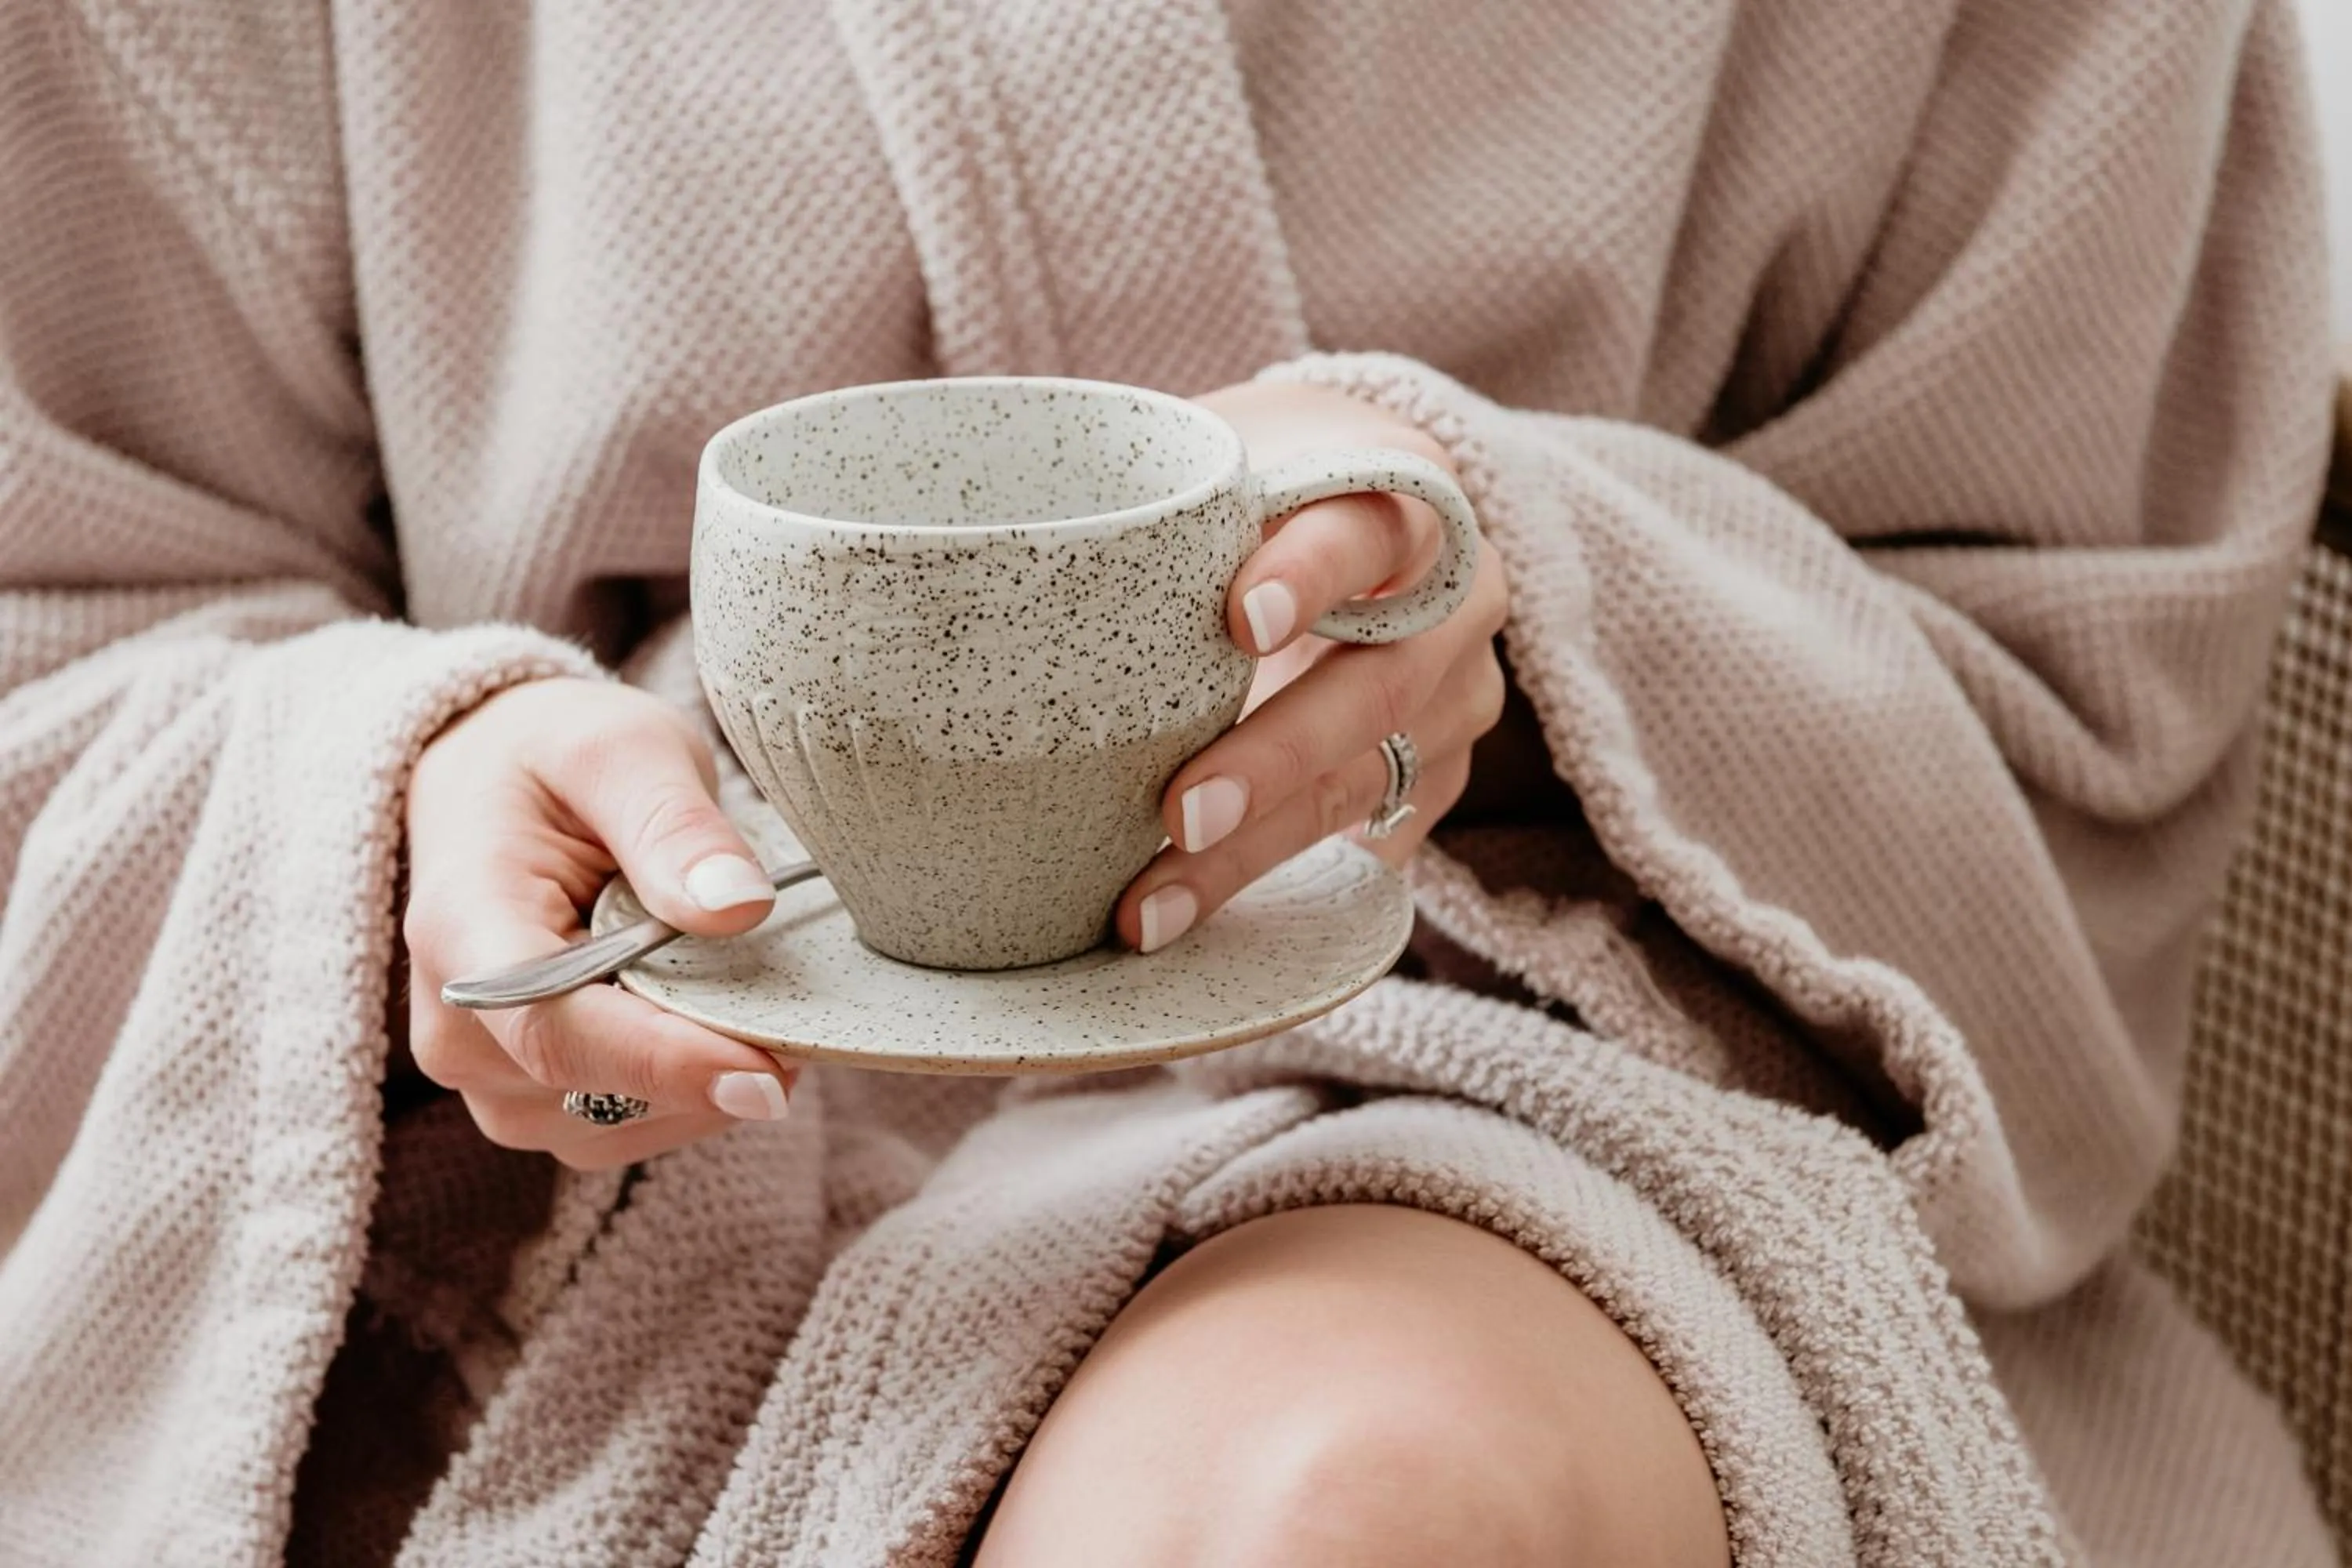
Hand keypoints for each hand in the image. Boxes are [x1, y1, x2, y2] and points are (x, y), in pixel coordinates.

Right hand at [403, 678, 797, 1168]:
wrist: (494, 783)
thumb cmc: (553, 761)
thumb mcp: (619, 750)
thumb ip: (674, 825)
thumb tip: (739, 907)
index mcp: (461, 928)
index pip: (554, 1028)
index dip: (665, 1063)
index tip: (769, 1073)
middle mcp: (456, 1026)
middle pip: (593, 1091)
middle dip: (710, 1065)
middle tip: (802, 1012)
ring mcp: (490, 1076)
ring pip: (619, 1125)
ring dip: (706, 1083)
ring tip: (755, 1000)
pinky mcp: (531, 1097)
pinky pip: (627, 1127)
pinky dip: (692, 1092)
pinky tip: (725, 1026)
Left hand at [1113, 380, 1510, 951]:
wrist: (1357, 520)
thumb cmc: (1259, 485)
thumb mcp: (1224, 452)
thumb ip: (1160, 489)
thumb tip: (985, 543)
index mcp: (1408, 493)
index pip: (1370, 528)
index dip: (1311, 573)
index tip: (1240, 623)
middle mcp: (1458, 600)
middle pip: (1378, 687)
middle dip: (1274, 758)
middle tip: (1177, 813)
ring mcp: (1458, 698)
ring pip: (1365, 783)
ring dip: (1253, 851)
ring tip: (1150, 903)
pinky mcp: (1435, 775)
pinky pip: (1362, 840)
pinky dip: (1267, 878)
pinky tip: (1185, 912)